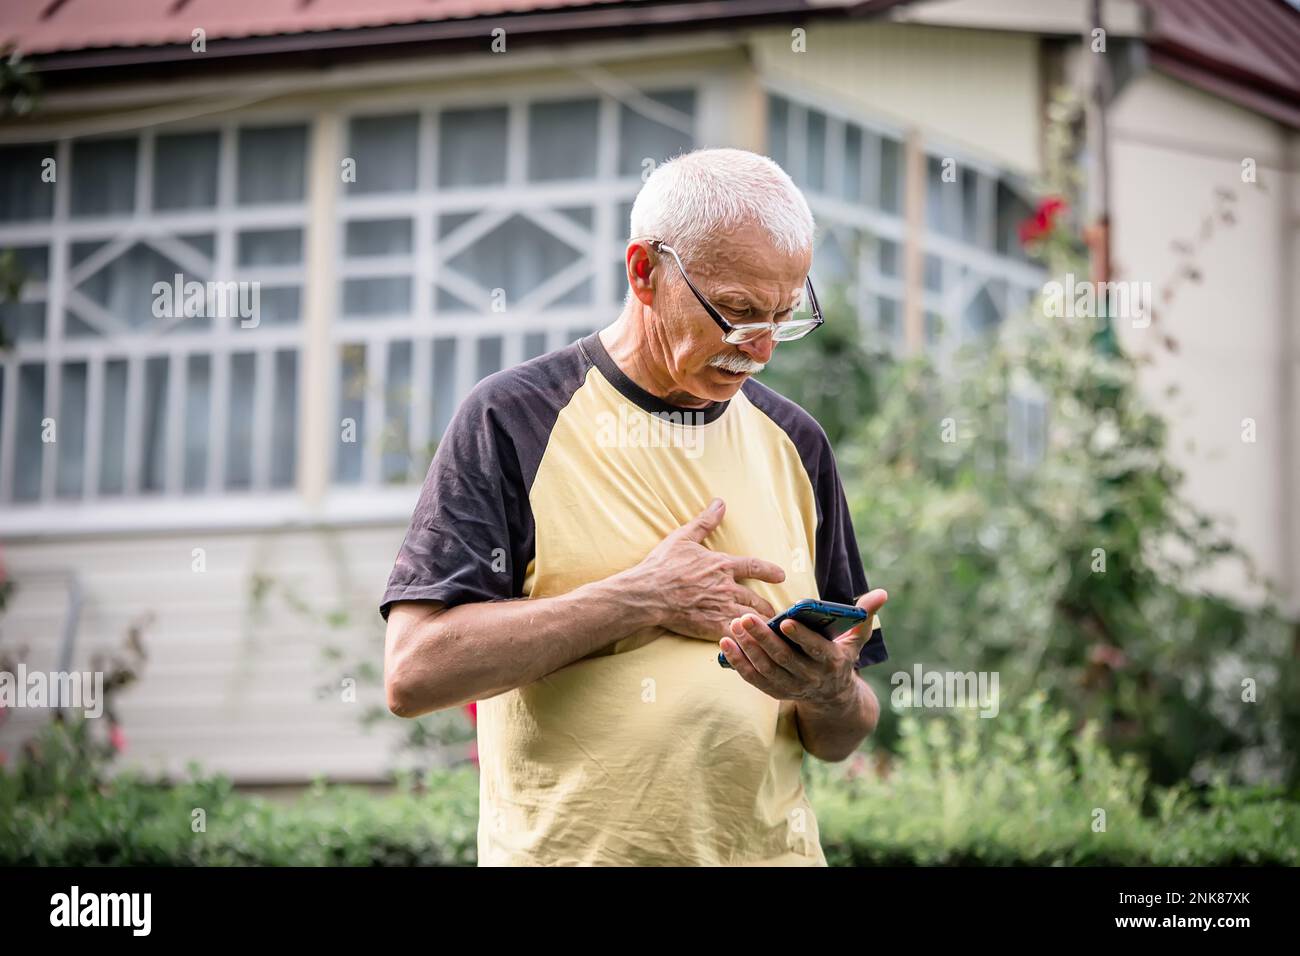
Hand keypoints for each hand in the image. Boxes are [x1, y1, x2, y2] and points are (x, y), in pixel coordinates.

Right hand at [631, 498, 785, 640]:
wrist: (648, 593)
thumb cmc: (663, 565)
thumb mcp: (683, 538)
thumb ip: (705, 522)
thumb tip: (720, 503)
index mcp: (722, 565)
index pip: (754, 567)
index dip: (770, 571)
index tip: (781, 576)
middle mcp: (727, 587)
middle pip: (756, 598)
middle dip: (766, 605)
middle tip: (773, 611)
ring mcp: (721, 608)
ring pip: (752, 618)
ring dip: (761, 623)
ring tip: (766, 629)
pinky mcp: (713, 626)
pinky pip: (738, 635)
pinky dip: (747, 639)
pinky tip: (752, 644)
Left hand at [718, 589, 888, 706]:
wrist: (832, 697)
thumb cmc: (841, 656)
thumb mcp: (856, 639)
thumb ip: (864, 616)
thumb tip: (882, 593)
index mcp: (832, 662)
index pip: (815, 650)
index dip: (801, 637)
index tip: (786, 620)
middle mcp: (811, 678)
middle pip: (784, 659)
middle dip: (763, 638)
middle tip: (745, 617)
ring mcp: (791, 688)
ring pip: (766, 670)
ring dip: (747, 649)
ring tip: (733, 626)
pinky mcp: (775, 692)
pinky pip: (754, 679)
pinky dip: (739, 663)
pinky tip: (725, 645)